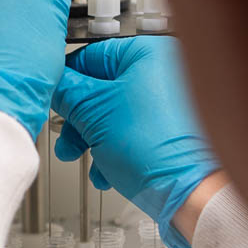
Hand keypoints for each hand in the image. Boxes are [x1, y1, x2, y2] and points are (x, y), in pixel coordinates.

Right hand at [51, 36, 220, 247]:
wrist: (194, 194)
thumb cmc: (157, 149)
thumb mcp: (94, 114)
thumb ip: (67, 92)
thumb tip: (52, 83)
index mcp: (149, 53)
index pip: (90, 57)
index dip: (66, 83)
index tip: (52, 100)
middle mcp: (165, 72)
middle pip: (101, 89)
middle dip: (79, 120)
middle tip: (67, 137)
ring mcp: (172, 103)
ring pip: (114, 115)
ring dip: (93, 139)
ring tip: (85, 159)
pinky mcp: (173, 131)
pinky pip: (133, 132)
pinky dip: (115, 150)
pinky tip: (108, 172)